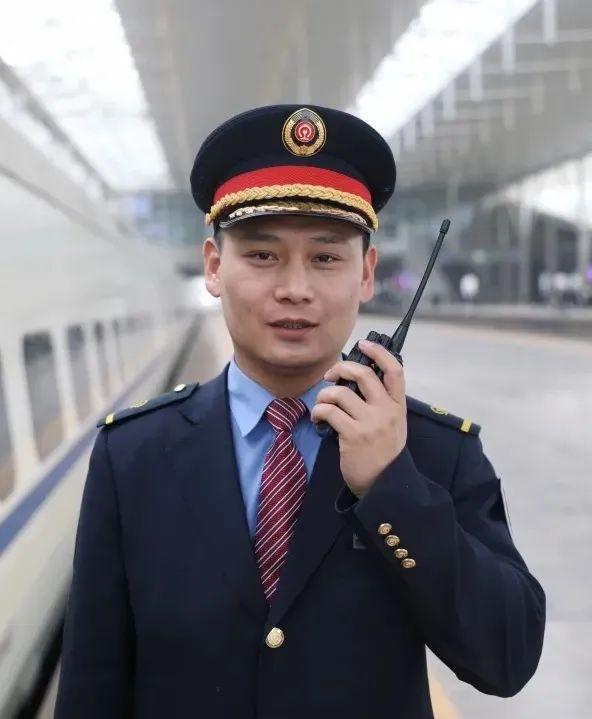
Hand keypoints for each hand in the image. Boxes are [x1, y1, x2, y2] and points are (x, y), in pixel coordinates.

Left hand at [311, 340, 406, 498]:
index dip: (379, 352)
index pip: (395, 370)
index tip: (363, 344)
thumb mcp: (393, 424)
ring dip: (324, 395)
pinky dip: (318, 412)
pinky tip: (317, 419)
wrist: (384, 484)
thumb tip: (357, 379)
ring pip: (340, 393)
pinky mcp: (353, 435)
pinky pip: (329, 412)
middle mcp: (386, 410)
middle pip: (363, 374)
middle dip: (341, 367)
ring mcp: (370, 422)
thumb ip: (382, 403)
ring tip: (321, 405)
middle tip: (330, 375)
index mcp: (398, 405)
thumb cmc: (384, 452)